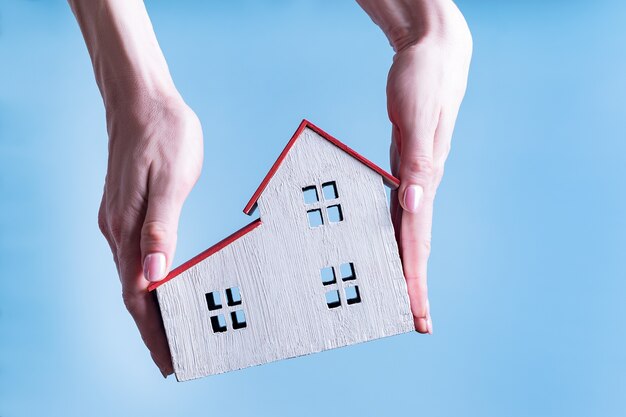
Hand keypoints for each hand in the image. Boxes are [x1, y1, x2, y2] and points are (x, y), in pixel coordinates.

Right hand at [97, 92, 202, 374]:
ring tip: (168, 334)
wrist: (141, 99)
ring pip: (131, 277)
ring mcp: (119, 220)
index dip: (153, 331)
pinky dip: (147, 283)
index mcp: (127, 228)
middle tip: (171, 359)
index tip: (168, 361)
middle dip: (151, 329)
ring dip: (149, 309)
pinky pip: (134, 259)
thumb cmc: (163, 134)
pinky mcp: (126, 210)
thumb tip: (153, 277)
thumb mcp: (170, 181)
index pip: (138, 294)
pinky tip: (158, 288)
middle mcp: (117, 230)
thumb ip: (161, 230)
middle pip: (132, 293)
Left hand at [387, 10, 471, 332]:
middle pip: (414, 245)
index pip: (418, 242)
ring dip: (404, 264)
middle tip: (413, 322)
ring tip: (399, 296)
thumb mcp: (419, 119)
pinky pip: (394, 210)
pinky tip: (384, 244)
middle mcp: (419, 187)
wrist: (432, 56)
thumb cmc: (425, 81)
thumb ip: (419, 163)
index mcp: (425, 181)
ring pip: (405, 231)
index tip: (417, 315)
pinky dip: (391, 234)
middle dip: (413, 285)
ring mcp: (410, 179)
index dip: (416, 280)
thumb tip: (414, 205)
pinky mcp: (401, 168)